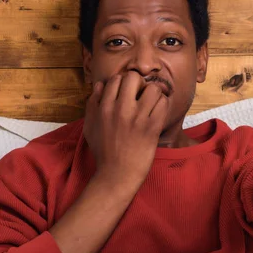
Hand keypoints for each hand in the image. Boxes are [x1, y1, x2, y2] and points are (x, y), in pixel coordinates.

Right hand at [83, 71, 168, 193]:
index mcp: (103, 107)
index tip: (127, 94)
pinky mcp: (152, 128)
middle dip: (139, 84)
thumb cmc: (103, 152)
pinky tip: (158, 114)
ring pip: (153, 88)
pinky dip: (163, 105)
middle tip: (141, 97)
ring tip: (151, 105)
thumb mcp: (89, 126)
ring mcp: (137, 118)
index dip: (123, 83)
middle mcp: (120, 109)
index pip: (116, 79)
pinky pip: (163, 104)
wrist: (116, 175)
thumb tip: (99, 86)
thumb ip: (92, 104)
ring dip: (154, 94)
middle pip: (134, 77)